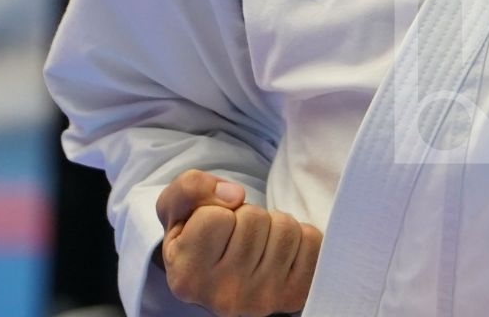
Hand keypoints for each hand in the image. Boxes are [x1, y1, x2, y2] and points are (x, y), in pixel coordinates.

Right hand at [154, 169, 321, 316]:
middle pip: (254, 218)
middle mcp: (225, 296)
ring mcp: (263, 300)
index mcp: (187, 277)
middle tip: (236, 235)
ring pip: (286, 228)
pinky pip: (312, 241)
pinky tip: (278, 252)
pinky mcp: (295, 295)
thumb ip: (190, 188)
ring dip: (273, 224)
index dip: (215, 209)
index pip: (216, 217)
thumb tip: (235, 195)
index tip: (211, 229)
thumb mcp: (175, 208)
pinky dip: (300, 236)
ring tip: (257, 243)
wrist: (222, 276)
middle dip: (247, 215)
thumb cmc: (197, 237)